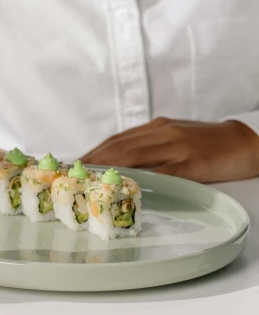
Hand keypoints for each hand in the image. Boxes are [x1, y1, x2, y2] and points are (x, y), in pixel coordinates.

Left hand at [80, 117, 258, 182]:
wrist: (244, 141)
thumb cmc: (208, 142)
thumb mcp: (176, 137)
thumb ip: (152, 146)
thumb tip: (123, 162)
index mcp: (158, 127)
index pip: (119, 139)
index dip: (95, 151)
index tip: (76, 163)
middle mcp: (163, 133)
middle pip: (120, 146)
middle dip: (95, 160)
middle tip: (74, 175)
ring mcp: (177, 147)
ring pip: (135, 155)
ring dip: (109, 168)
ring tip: (89, 180)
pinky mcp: (191, 163)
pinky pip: (162, 172)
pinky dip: (141, 178)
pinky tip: (126, 187)